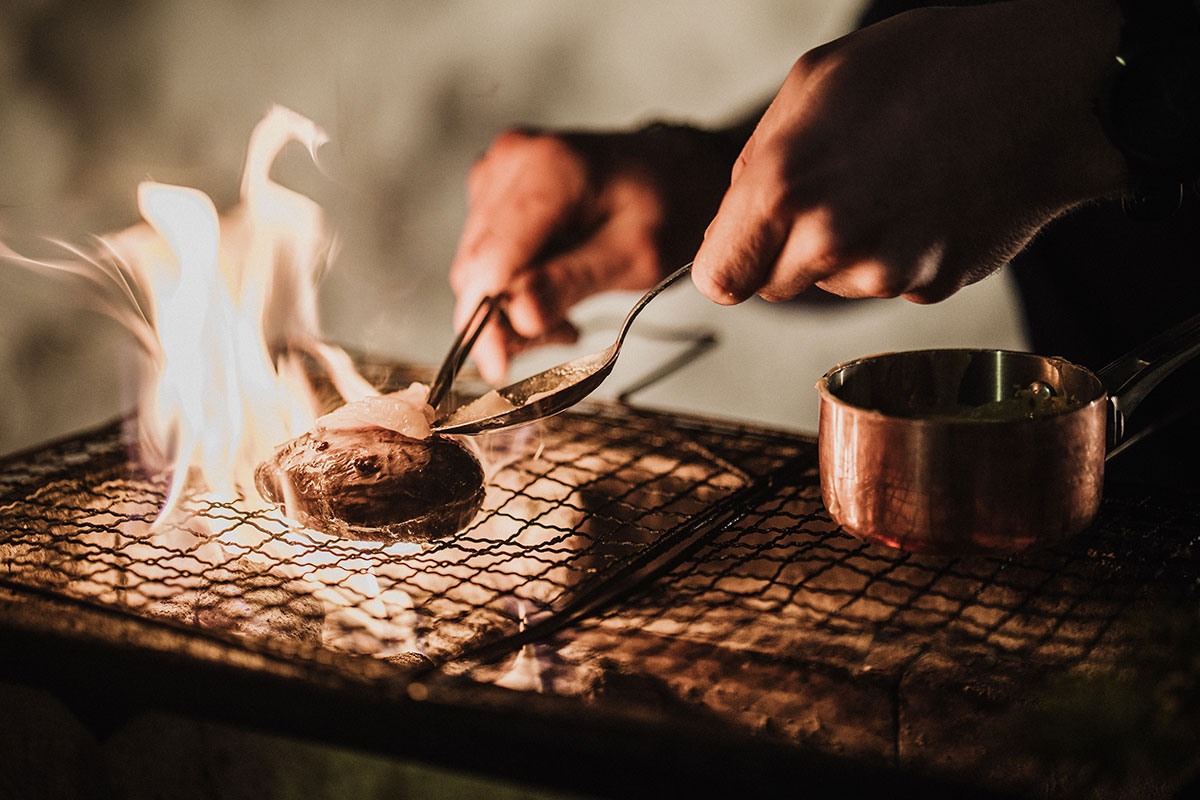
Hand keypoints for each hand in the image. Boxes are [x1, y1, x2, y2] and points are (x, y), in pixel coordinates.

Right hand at [450, 125, 731, 382]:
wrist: (673, 169)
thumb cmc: (668, 207)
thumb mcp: (636, 255)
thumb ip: (572, 282)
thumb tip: (517, 317)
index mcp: (549, 171)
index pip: (491, 261)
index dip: (487, 322)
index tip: (499, 370)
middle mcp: (511, 162)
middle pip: (476, 267)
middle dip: (506, 318)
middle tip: (563, 334)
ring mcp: (498, 171)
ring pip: (475, 266)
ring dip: (511, 304)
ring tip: (566, 313)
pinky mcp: (493, 187)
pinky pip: (484, 251)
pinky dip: (512, 282)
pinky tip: (551, 286)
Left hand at [692, 0, 1125, 306]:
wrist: (1043, 87)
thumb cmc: (924, 69)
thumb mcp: (812, 86)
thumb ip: (756, 165)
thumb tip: (733, 225)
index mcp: (783, 191)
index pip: (718, 280)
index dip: (729, 260)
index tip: (744, 242)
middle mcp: (830, 244)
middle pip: (774, 285)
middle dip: (787, 249)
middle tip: (832, 190)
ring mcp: (886, 272)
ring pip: (834, 283)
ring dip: (847, 249)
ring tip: (890, 182)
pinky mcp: (934, 287)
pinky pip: (890, 282)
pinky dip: (899, 253)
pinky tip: (925, 201)